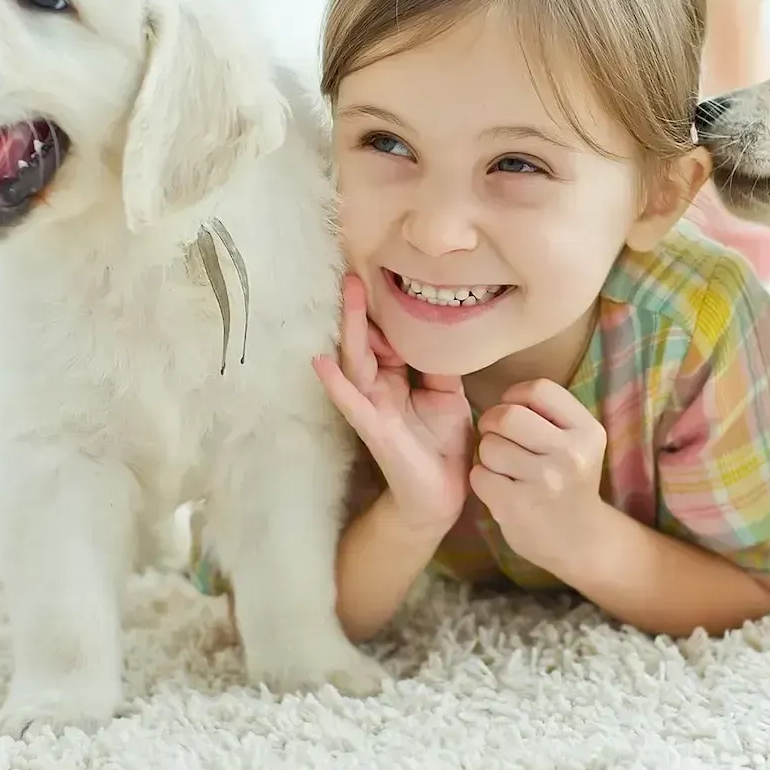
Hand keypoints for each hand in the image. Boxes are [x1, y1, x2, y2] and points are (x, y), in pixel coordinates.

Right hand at [313, 273, 471, 531]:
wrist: (442, 494)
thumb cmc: (442, 443)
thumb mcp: (448, 395)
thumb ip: (441, 364)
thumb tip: (443, 330)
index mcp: (397, 377)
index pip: (387, 338)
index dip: (383, 311)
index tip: (381, 275)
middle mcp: (379, 388)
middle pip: (365, 343)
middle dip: (360, 310)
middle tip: (354, 275)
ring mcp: (372, 407)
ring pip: (356, 363)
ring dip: (350, 331)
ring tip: (346, 298)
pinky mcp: (374, 430)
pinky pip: (352, 403)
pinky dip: (336, 384)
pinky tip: (321, 364)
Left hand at [469, 379, 608, 574]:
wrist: (580, 541)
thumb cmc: (569, 481)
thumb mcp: (579, 442)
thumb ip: (552, 415)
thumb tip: (506, 394)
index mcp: (587, 431)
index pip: (538, 389)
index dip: (515, 396)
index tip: (513, 410)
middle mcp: (570, 455)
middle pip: (507, 415)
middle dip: (492, 422)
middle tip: (495, 434)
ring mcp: (544, 482)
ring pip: (489, 445)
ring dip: (487, 453)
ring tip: (503, 465)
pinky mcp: (517, 507)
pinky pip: (479, 475)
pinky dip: (482, 478)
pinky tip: (499, 487)